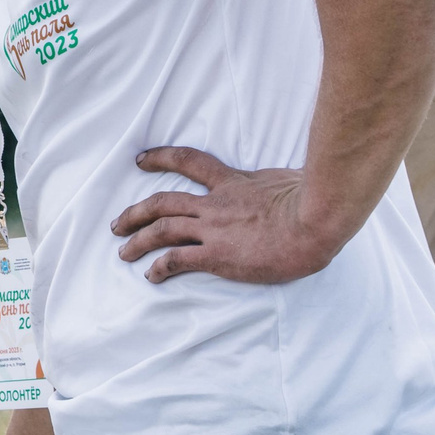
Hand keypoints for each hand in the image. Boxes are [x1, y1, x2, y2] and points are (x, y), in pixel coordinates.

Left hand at [110, 147, 342, 284]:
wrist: (317, 220)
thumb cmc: (314, 200)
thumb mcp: (287, 180)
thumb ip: (272, 183)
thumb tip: (281, 183)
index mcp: (233, 183)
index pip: (191, 162)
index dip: (162, 158)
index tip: (142, 160)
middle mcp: (215, 204)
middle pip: (162, 202)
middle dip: (136, 212)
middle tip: (117, 223)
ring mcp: (214, 229)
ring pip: (162, 230)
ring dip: (138, 241)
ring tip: (123, 252)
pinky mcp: (217, 255)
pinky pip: (177, 260)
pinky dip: (159, 268)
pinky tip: (151, 276)